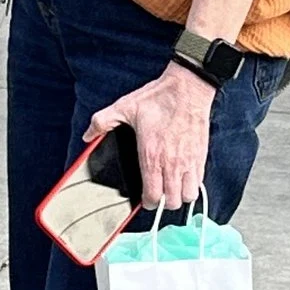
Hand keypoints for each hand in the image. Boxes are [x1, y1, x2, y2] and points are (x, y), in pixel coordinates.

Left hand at [87, 64, 215, 214]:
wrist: (188, 87)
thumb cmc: (159, 97)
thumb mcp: (124, 107)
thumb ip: (102, 122)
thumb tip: (88, 135)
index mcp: (151, 155)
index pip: (151, 196)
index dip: (145, 203)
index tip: (143, 198)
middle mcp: (172, 163)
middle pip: (171, 202)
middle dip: (162, 202)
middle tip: (156, 193)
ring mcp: (189, 161)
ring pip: (188, 196)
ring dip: (178, 196)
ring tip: (171, 187)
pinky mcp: (201, 155)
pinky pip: (199, 182)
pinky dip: (192, 185)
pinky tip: (183, 176)